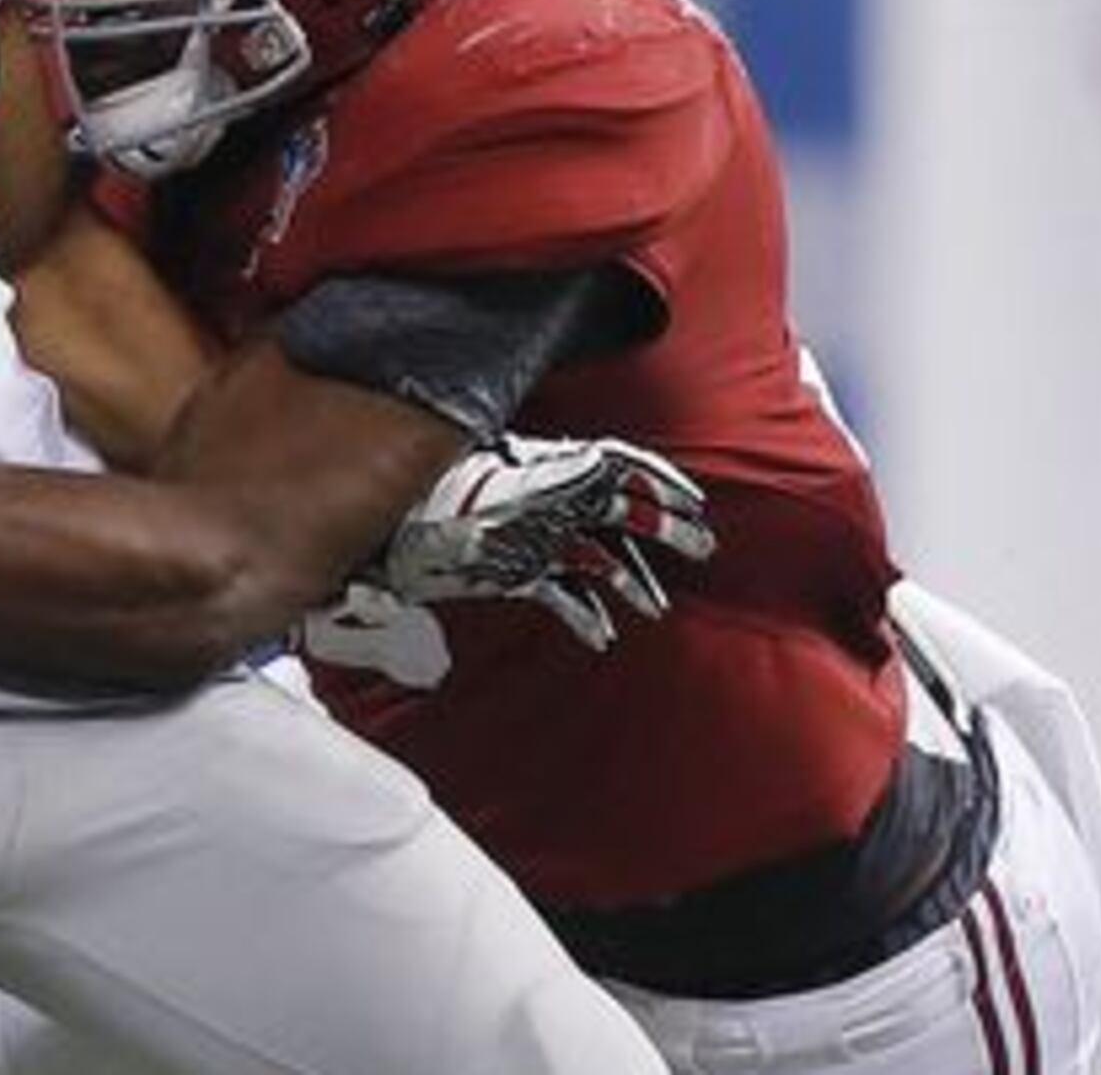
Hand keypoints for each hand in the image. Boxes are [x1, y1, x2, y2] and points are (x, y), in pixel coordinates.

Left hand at [380, 434, 714, 650]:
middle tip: (703, 547)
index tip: (697, 503)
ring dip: (631, 580)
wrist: (397, 533)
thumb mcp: (510, 485)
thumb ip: (559, 476)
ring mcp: (536, 537)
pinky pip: (562, 593)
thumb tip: (606, 463)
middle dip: (664, 529)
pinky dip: (585, 614)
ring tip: (655, 609)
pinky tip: (602, 636)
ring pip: (598, 557)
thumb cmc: (450, 500)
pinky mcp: (516, 570)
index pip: (622, 468)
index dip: (662, 482)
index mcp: (554, 472)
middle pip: (621, 513)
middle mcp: (551, 502)